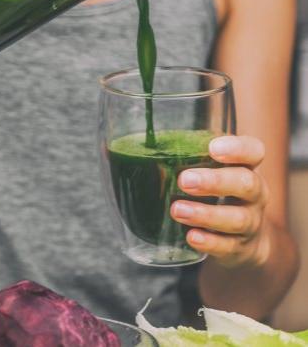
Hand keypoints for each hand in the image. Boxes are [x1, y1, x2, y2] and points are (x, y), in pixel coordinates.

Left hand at [171, 135, 270, 267]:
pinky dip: (209, 242)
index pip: (254, 151)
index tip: (212, 148)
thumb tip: (140, 145)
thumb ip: (187, 157)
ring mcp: (251, 222)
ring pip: (237, 218)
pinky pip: (229, 246)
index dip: (237, 148)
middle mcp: (254, 193)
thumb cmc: (217, 192)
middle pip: (246, 184)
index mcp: (245, 166)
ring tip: (176, 210)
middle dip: (215, 181)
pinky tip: (191, 237)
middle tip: (184, 180)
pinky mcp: (241, 248)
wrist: (243, 240)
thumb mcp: (209, 171)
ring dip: (205, 214)